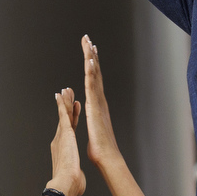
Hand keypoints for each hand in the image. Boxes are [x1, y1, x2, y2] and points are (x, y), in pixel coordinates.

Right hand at [47, 86, 85, 195]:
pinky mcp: (65, 133)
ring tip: (66, 90)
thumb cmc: (71, 184)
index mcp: (63, 149)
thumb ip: (75, 174)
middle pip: (64, 119)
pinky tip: (62, 95)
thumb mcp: (74, 176)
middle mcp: (60, 140)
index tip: (72, 111)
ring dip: (64, 101)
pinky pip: (63, 114)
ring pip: (63, 114)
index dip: (70, 119)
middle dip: (66, 106)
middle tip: (66, 94)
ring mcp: (61, 135)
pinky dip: (62, 104)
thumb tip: (78, 179)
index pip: (68, 130)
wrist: (66, 183)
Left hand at [79, 35, 123, 170]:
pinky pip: (92, 85)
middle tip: (88, 39)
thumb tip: (94, 122)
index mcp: (98, 104)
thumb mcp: (95, 130)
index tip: (90, 51)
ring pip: (95, 74)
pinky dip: (92, 71)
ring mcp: (98, 101)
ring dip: (91, 57)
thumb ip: (94, 122)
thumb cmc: (101, 148)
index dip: (92, 64)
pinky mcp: (95, 105)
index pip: (94, 80)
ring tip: (89, 42)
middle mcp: (100, 99)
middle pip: (95, 72)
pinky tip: (90, 60)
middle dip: (92, 54)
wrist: (107, 156)